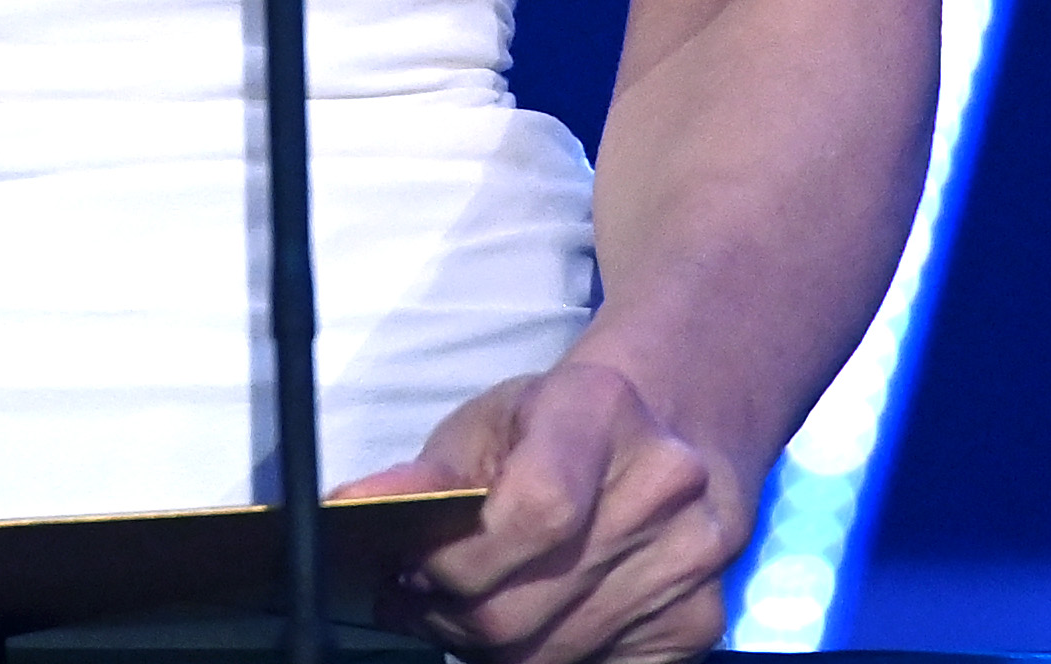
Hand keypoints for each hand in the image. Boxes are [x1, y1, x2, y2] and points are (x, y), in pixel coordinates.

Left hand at [349, 355, 750, 663]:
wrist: (675, 418)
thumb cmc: (564, 418)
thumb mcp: (491, 421)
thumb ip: (425, 475)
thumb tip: (349, 507)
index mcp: (602, 411)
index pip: (534, 513)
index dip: (457, 561)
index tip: (410, 567)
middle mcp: (664, 488)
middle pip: (527, 606)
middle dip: (452, 616)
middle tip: (418, 601)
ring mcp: (692, 562)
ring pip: (553, 655)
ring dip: (491, 648)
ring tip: (466, 609)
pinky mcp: (701, 621)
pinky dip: (549, 657)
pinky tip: (530, 622)